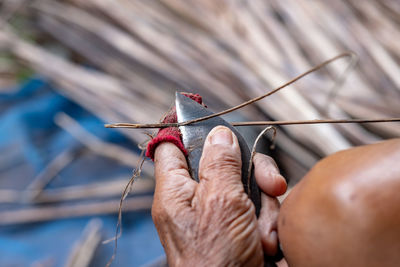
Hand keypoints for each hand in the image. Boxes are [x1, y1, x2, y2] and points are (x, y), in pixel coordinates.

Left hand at [152, 126, 286, 265]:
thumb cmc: (217, 258)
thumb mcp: (220, 202)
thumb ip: (220, 163)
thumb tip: (218, 133)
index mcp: (176, 191)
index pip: (170, 149)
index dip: (181, 129)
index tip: (196, 112)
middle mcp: (196, 199)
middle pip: (224, 162)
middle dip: (252, 174)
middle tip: (269, 186)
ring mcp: (220, 214)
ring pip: (248, 185)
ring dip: (265, 207)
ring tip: (263, 236)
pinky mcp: (240, 227)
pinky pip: (259, 208)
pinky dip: (269, 224)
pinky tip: (269, 244)